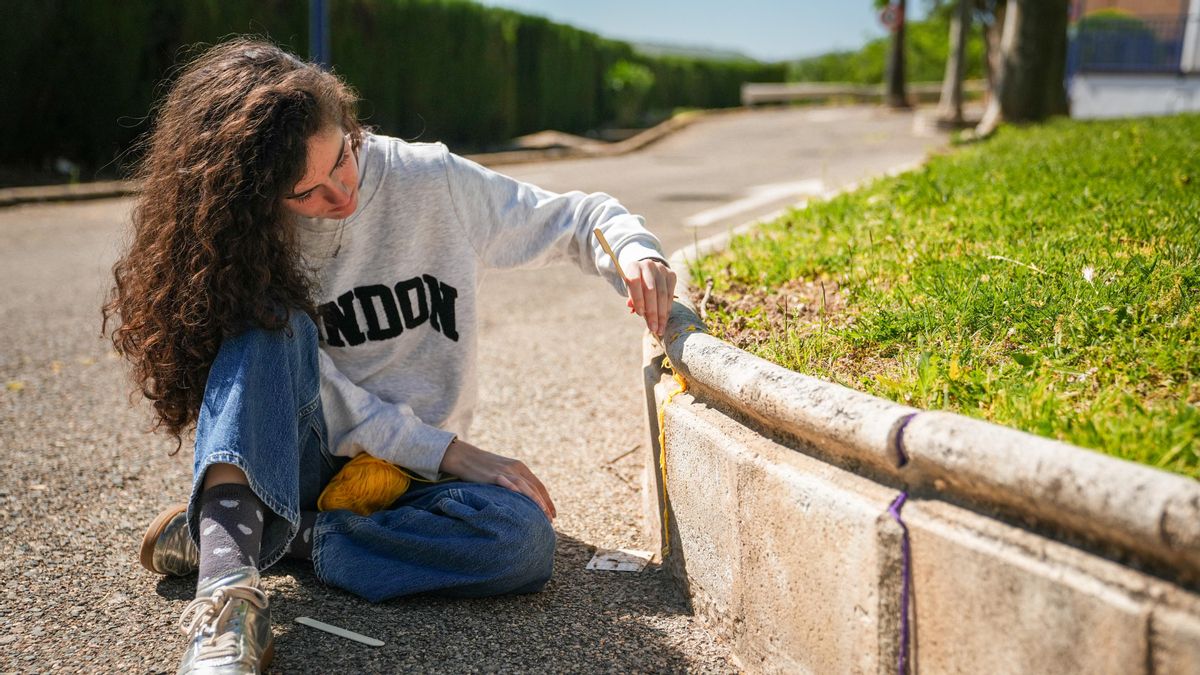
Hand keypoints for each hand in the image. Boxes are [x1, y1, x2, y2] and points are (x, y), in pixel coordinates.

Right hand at [439, 438, 555, 519]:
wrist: (464, 456)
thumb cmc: (483, 467)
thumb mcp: (502, 472)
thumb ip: (513, 482)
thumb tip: (521, 499)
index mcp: (520, 467)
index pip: (538, 485)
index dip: (547, 499)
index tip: (552, 513)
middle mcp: (515, 468)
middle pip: (534, 488)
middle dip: (544, 504)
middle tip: (550, 520)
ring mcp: (505, 471)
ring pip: (524, 487)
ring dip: (535, 501)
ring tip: (542, 514)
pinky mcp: (493, 475)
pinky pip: (506, 483)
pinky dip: (515, 490)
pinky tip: (521, 499)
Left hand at [624, 258, 676, 336]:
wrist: (647, 271)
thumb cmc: (636, 285)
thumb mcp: (630, 290)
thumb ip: (632, 299)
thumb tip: (636, 310)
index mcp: (633, 267)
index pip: (635, 282)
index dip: (638, 299)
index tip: (640, 315)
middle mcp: (648, 265)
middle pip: (651, 290)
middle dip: (652, 312)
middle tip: (652, 328)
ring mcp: (662, 269)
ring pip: (663, 294)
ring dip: (661, 314)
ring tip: (659, 329)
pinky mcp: (671, 274)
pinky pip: (670, 294)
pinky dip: (667, 309)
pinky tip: (664, 320)